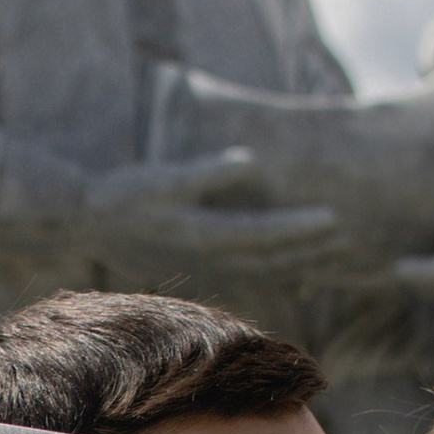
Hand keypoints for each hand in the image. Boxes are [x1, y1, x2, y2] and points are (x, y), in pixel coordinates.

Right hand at [73, 151, 338, 284]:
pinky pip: (247, 270)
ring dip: (300, 259)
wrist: (81, 221)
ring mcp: (202, 264)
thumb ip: (207, 173)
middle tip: (352, 234)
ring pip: (262, 268)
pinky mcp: (197, 262)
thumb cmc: (121, 194)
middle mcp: (207, 256)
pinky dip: (276, 268)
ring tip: (336, 246)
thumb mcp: (162, 178)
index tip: (336, 218)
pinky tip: (298, 265)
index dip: (301, 228)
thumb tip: (251, 162)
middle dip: (311, 248)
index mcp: (202, 235)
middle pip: (271, 258)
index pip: (264, 234)